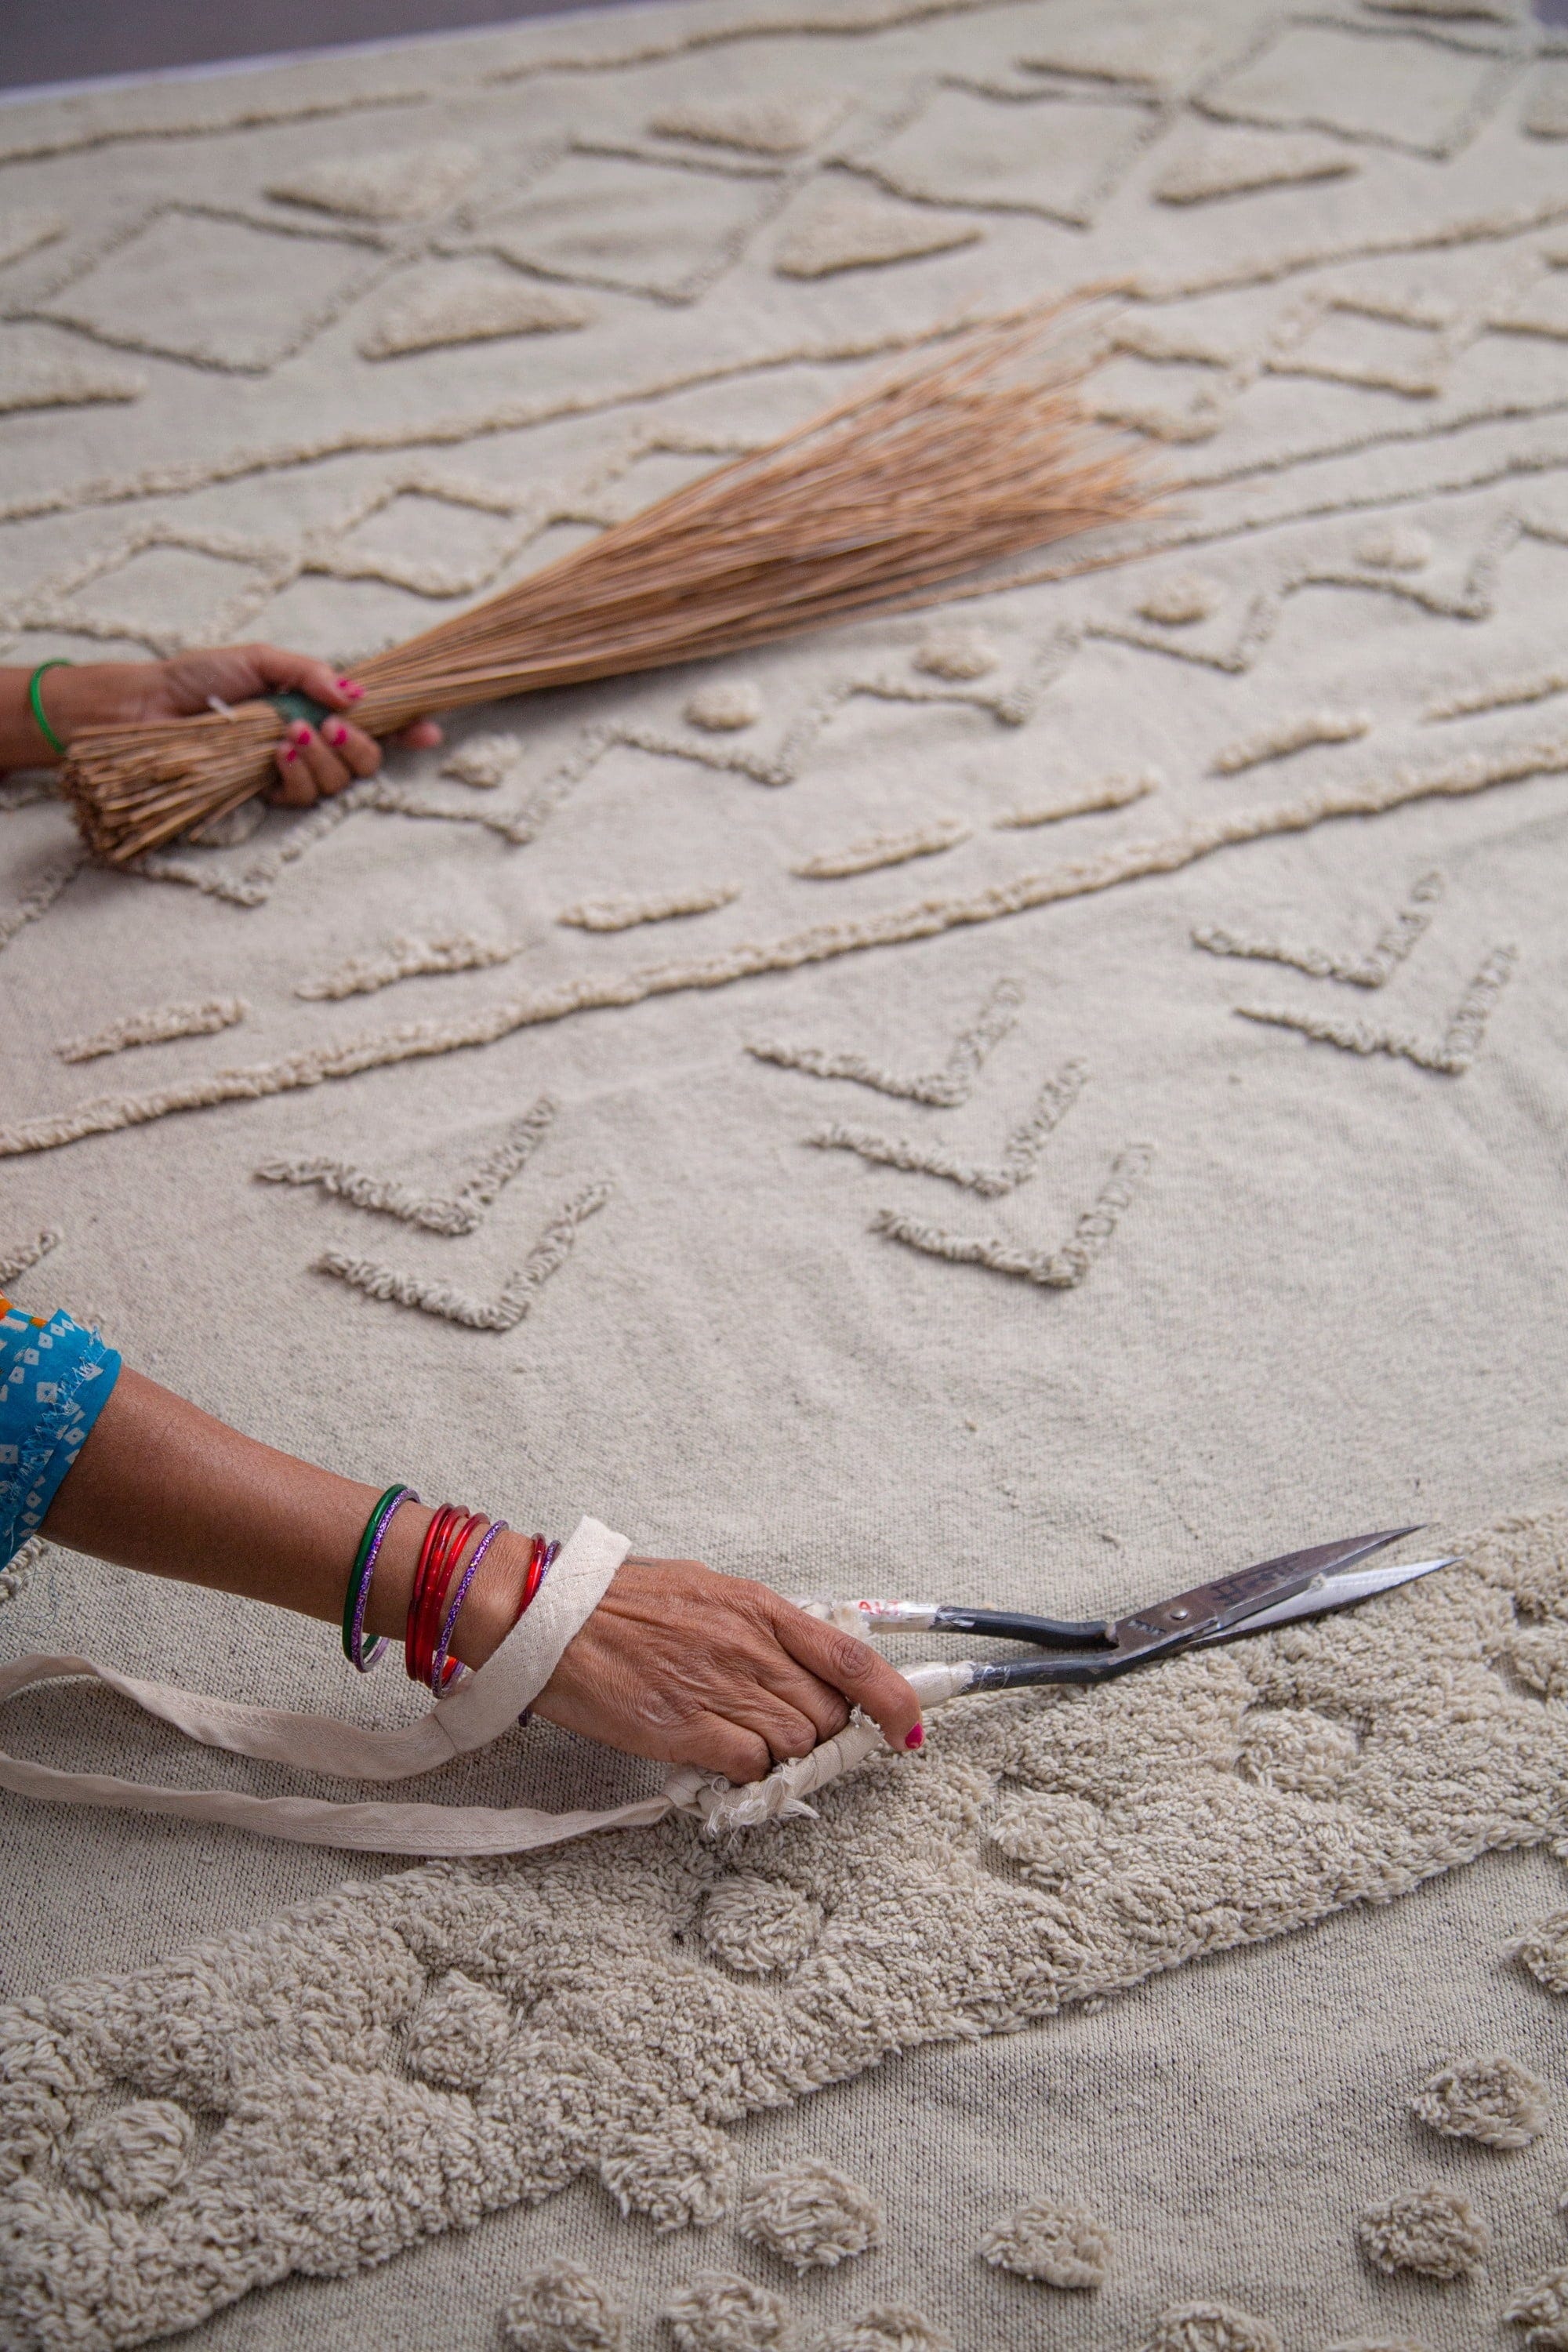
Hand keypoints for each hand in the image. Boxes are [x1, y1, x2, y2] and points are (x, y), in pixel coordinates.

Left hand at [43, 646, 442, 805]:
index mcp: (316, 706)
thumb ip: (308, 673)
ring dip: (324, 759)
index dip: (406, 728)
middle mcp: (312, 742)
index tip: (427, 729)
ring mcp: (292, 772)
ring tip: (291, 734)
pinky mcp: (267, 795)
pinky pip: (303, 798)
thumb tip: (354, 696)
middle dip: (362, 746)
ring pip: (339, 782)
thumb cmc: (196, 679)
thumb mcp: (259, 658)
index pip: (374, 721)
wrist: (147, 709)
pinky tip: (278, 755)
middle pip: (368, 760)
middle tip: (333, 726)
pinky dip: (297, 775)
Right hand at [531, 1556, 923, 1782]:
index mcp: (759, 1608)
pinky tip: (720, 1756)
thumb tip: (797, 1657)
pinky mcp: (685, 1730)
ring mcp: (720, 1690)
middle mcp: (750, 1648)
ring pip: (793, 1745)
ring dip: (780, 1754)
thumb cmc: (619, 1601)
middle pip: (826, 1714)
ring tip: (742, 1739)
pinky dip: (746, 1771)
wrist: (552, 1616)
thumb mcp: (705, 1590)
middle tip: (787, 1731)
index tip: (906, 1727)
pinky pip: (749, 1766)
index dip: (893, 1699)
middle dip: (819, 1732)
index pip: (852, 1659)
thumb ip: (757, 1624)